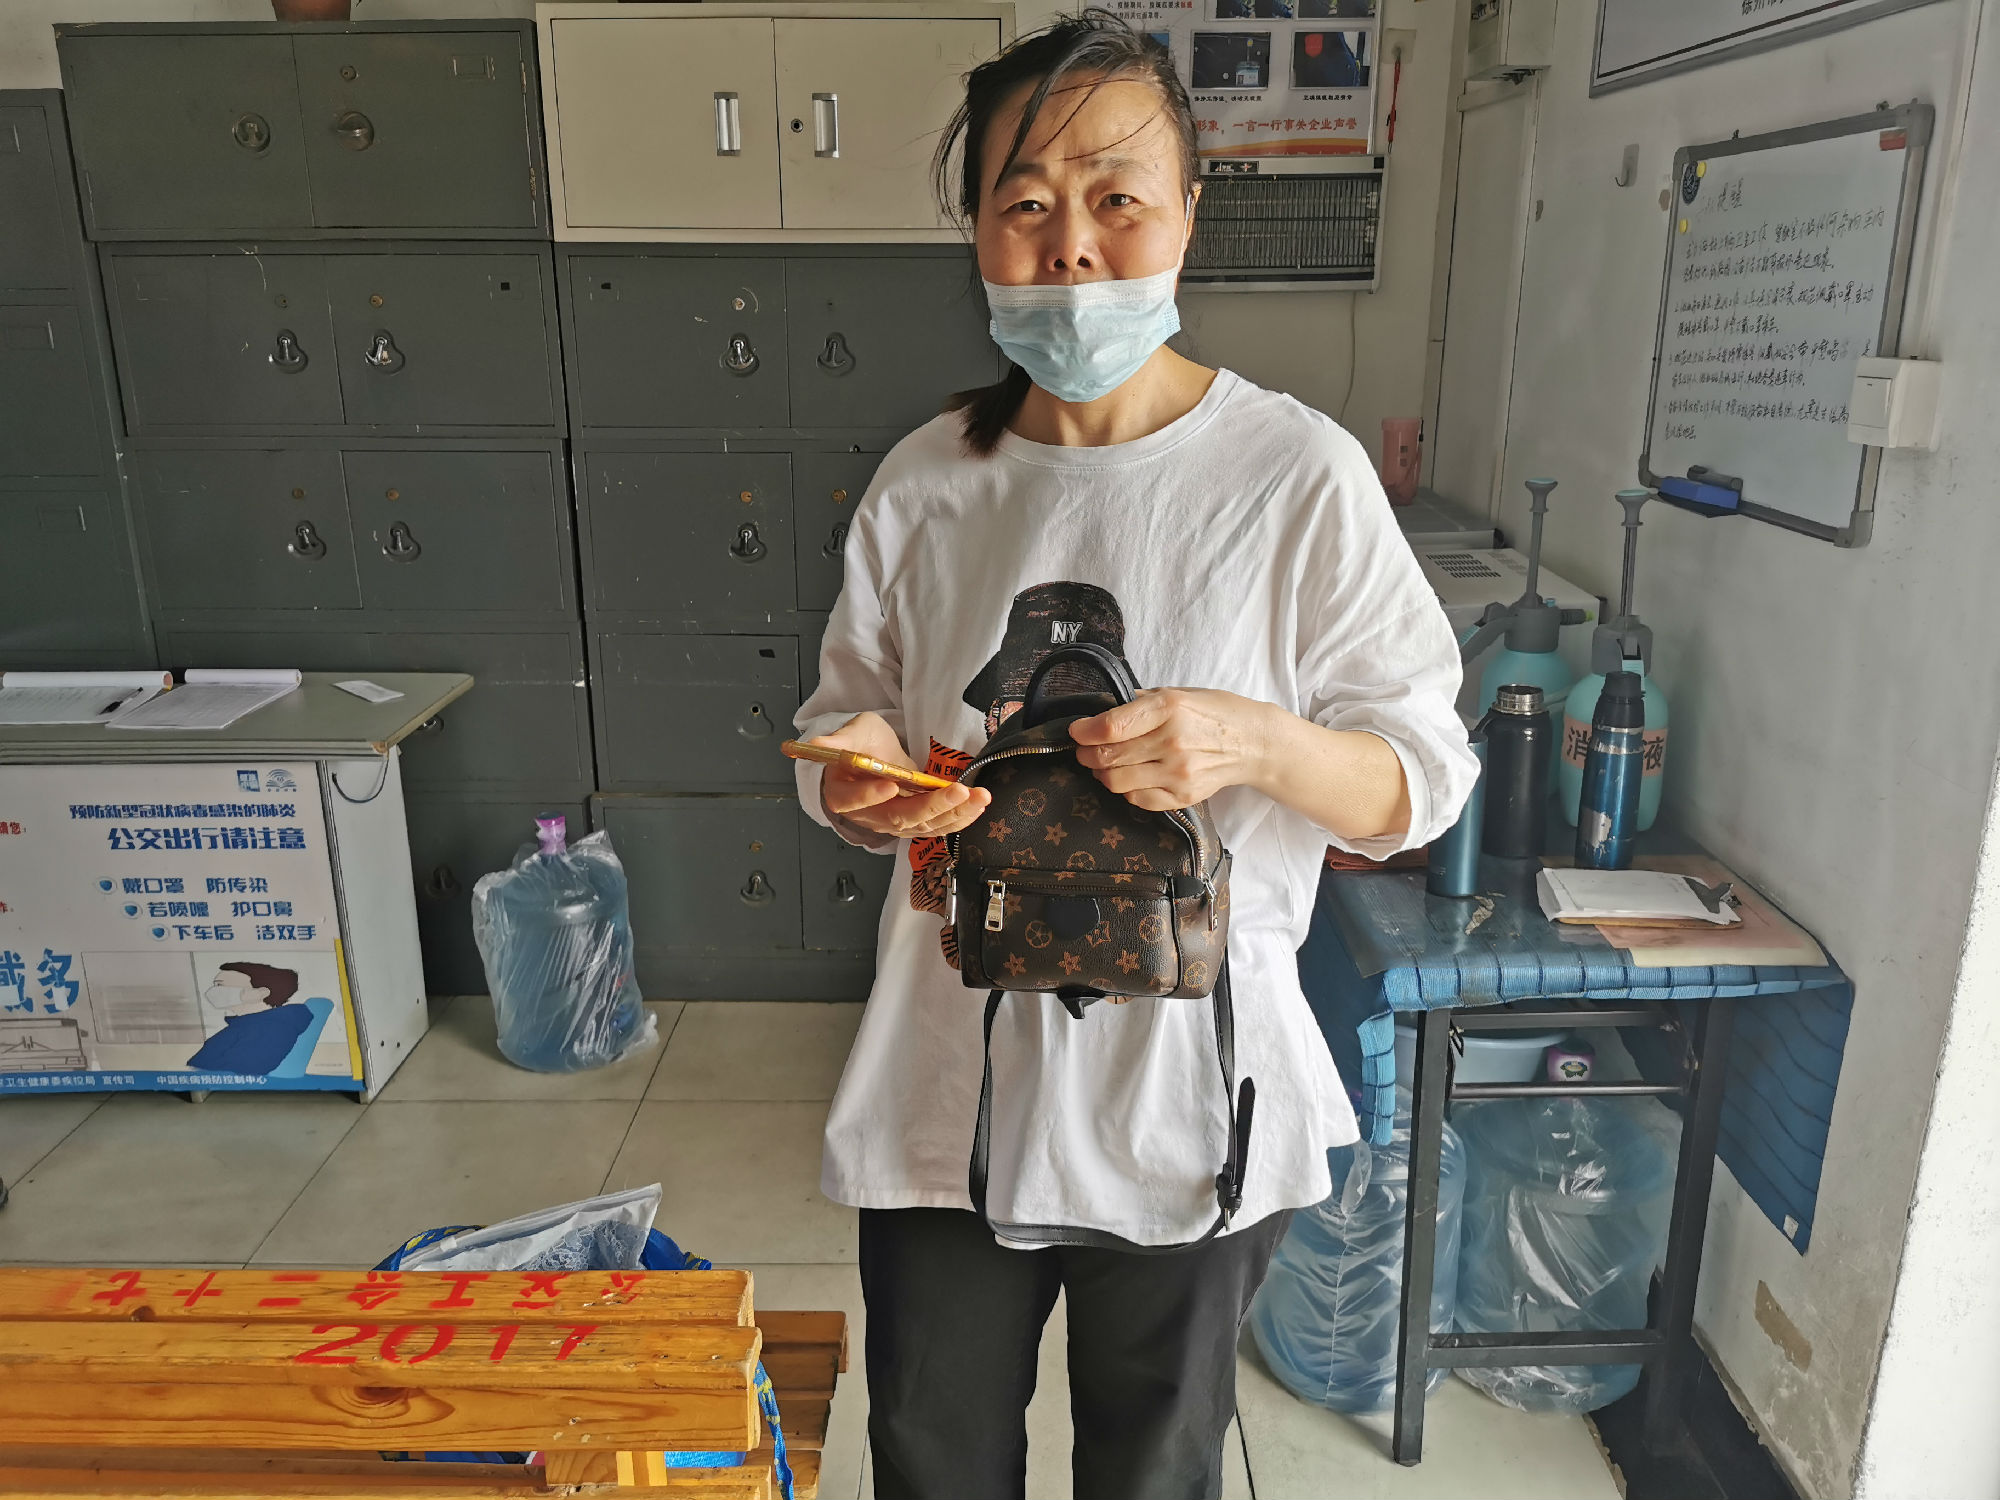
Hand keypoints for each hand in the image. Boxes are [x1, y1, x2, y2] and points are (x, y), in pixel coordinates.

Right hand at [812, 713, 991, 838]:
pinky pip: (938, 827)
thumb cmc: (861, 745)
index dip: (869, 795)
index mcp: (844, 793)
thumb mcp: (851, 733)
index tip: (890, 784)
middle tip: (958, 792)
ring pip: (923, 826)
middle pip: (897, 818)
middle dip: (932, 806)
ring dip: (955, 814)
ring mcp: (894, 823)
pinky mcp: (915, 823)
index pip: (853, 800)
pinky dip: (960, 818)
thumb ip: (838, 741)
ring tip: (980, 797)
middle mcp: (869, 815)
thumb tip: (816, 745)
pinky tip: (978, 805)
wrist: (877, 758)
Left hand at [1069, 688, 1271, 810]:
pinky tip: (1128, 778)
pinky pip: (1138, 799)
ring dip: (1102, 773)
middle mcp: (1172, 742)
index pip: (1112, 727)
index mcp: (1169, 708)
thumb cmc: (1214, 712)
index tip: (1076, 731)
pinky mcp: (1183, 796)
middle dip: (1087, 754)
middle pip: (1109, 757)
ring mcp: (1178, 773)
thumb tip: (1099, 711)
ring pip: (1117, 781)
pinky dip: (1125, 790)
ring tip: (1104, 764)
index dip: (1085, 732)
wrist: (1254, 743)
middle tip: (1085, 750)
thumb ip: (1138, 703)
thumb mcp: (1177, 693)